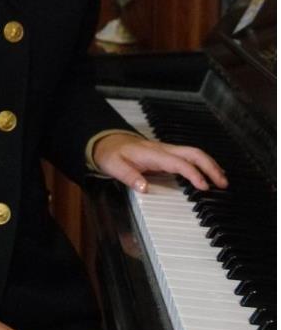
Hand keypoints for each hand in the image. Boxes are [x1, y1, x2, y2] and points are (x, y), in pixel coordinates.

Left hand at [92, 133, 228, 192]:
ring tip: (222, 181)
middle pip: (193, 153)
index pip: (178, 162)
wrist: (108, 142)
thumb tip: (144, 187)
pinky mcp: (167, 154)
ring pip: (193, 153)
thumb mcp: (114, 166)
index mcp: (153, 154)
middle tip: (223, 184)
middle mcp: (163, 150)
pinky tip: (209, 174)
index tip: (204, 187)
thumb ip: (129, 176)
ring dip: (209, 165)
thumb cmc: (112, 154)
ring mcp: (166, 151)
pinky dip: (202, 164)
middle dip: (210, 166)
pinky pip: (188, 157)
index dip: (193, 173)